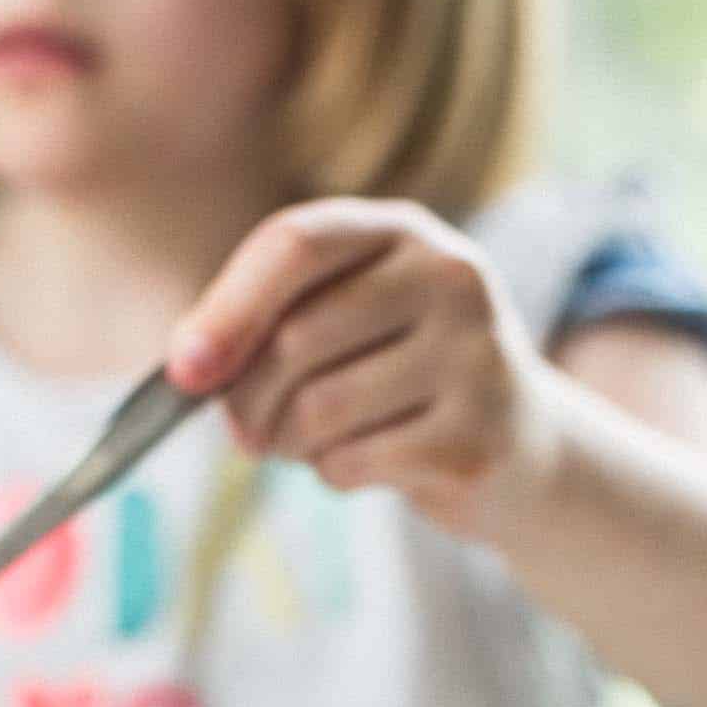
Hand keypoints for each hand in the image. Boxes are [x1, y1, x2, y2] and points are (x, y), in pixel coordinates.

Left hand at [167, 198, 557, 528]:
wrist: (522, 449)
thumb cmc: (402, 381)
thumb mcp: (347, 323)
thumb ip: (267, 324)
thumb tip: (187, 365)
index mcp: (403, 232)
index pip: (296, 243)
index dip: (227, 307)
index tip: (184, 370)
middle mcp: (450, 277)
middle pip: (296, 339)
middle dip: (248, 402)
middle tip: (248, 433)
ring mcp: (473, 356)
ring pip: (318, 410)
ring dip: (289, 444)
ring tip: (312, 444)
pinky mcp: (474, 437)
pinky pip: (352, 462)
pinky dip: (334, 475)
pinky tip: (366, 464)